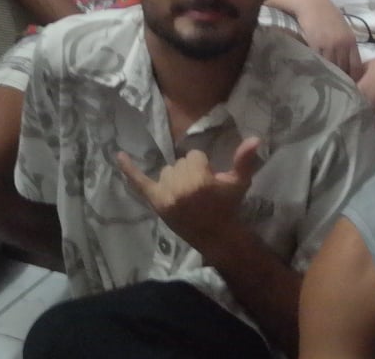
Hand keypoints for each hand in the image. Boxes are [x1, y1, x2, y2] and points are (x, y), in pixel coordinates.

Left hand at [115, 137, 261, 253]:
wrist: (216, 237)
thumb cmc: (228, 207)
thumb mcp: (239, 183)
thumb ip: (245, 160)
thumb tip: (256, 138)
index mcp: (198, 181)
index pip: (194, 156)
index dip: (203, 167)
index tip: (209, 182)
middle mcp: (179, 187)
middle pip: (179, 163)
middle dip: (190, 173)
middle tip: (200, 192)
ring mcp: (165, 196)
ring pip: (166, 171)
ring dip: (176, 178)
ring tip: (187, 195)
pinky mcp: (156, 202)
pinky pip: (139, 182)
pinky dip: (129, 169)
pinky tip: (118, 155)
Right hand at [296, 0, 362, 80]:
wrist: (312, 4)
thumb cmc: (327, 15)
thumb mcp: (343, 30)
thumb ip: (346, 45)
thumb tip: (347, 63)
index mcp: (351, 41)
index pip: (356, 66)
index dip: (353, 77)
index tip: (350, 85)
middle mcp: (342, 45)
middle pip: (344, 69)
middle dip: (342, 79)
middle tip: (338, 90)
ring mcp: (329, 45)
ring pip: (331, 67)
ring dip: (329, 76)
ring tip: (326, 85)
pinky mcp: (316, 45)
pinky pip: (319, 61)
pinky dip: (318, 68)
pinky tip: (316, 74)